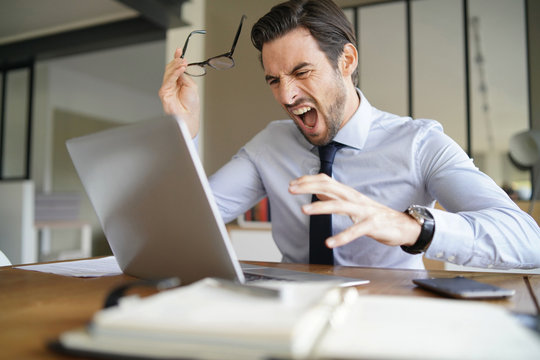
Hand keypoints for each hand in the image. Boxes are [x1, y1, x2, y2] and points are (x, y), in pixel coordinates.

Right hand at [158, 48, 200, 137]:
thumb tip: (181, 67)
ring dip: (176, 66)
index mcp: (179, 81)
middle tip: (183, 59)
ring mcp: (167, 87)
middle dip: (177, 62)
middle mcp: (172, 84)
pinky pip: (168, 80)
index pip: (176, 68)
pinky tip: (180, 69)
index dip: (177, 58)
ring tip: (183, 63)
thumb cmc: (190, 105)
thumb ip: (184, 76)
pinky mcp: (163, 92)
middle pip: (171, 68)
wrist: (188, 116)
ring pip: (168, 73)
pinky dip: (174, 73)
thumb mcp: (191, 86)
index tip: (179, 51)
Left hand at [288, 174, 420, 247]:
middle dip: (308, 187)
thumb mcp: (353, 204)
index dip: (308, 181)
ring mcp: (364, 211)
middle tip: (291, 190)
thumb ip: (336, 198)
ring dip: (320, 207)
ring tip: (304, 210)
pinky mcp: (372, 225)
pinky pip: (355, 231)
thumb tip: (318, 192)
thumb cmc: (376, 215)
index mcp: (349, 194)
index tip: (292, 184)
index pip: (326, 181)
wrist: (403, 226)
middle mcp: (355, 199)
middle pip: (329, 187)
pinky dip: (342, 237)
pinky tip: (329, 243)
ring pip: (339, 205)